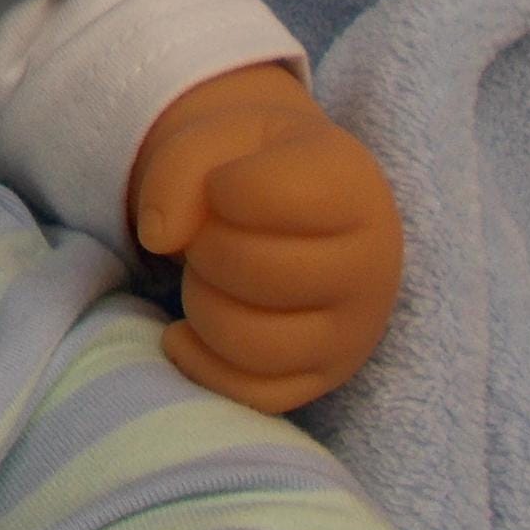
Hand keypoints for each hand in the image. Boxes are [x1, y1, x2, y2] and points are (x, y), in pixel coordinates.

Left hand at [126, 63, 401, 414]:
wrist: (295, 200)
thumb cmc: (254, 164)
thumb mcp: (216, 136)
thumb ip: (177, 168)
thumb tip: (157, 238)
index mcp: (351, 185)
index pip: (264, 194)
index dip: (217, 187)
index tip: (223, 185)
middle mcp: (371, 264)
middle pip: (253, 269)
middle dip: (204, 247)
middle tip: (208, 234)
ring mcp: (353, 331)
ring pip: (249, 340)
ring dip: (199, 302)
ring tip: (206, 277)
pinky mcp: (324, 379)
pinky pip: (250, 394)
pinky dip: (199, 362)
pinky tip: (186, 329)